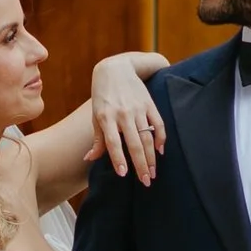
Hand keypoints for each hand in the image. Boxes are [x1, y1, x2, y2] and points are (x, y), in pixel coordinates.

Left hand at [90, 58, 166, 184]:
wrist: (116, 68)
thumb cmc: (103, 95)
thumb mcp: (95, 115)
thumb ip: (97, 139)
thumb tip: (89, 159)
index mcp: (106, 117)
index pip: (113, 141)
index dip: (118, 158)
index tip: (123, 174)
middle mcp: (123, 113)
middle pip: (134, 143)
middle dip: (141, 164)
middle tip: (146, 182)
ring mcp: (138, 108)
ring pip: (147, 136)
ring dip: (152, 157)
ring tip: (153, 173)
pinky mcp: (150, 104)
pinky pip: (158, 124)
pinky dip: (161, 138)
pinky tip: (161, 151)